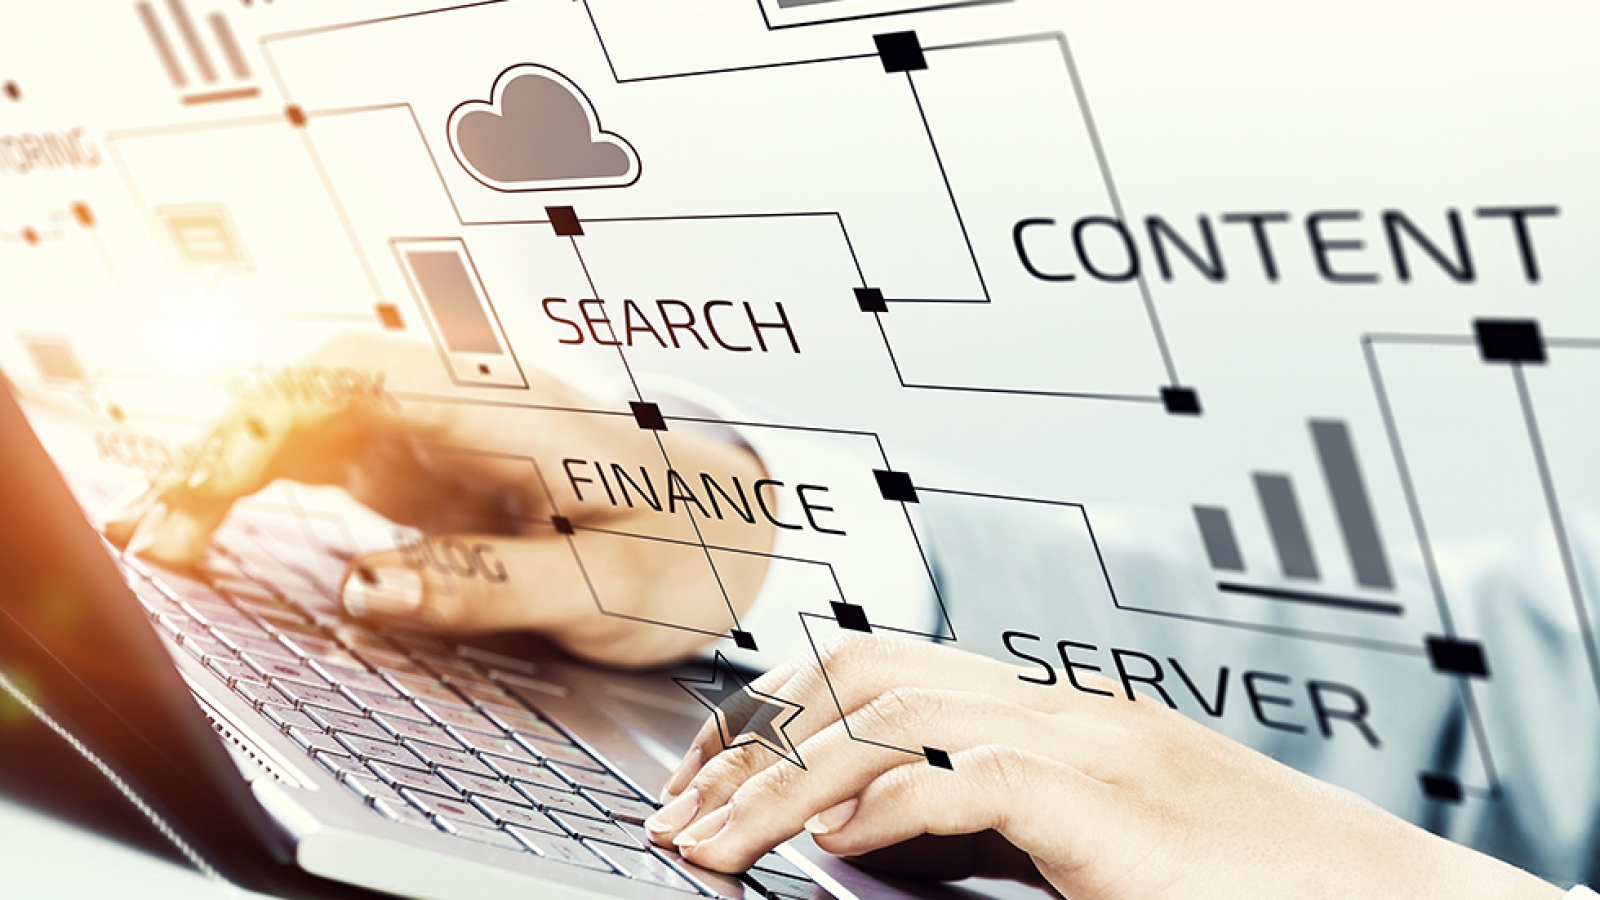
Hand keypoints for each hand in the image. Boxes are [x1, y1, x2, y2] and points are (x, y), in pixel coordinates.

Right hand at [103, 334, 773, 666]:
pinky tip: (217, 523)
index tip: (203, 495)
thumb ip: (497, 582)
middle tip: (159, 536)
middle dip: (222, 446)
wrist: (733, 524)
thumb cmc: (687, 548)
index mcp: (515, 411)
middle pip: (314, 385)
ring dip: (228, 465)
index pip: (362, 381)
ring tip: (165, 538)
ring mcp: (443, 423)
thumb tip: (365, 590)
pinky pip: (325, 449)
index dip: (264, 424)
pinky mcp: (430, 458)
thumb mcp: (612, 584)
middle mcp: (468, 398)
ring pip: (308, 412)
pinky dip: (261, 481)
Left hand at [644, 636, 1561, 899]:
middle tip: (679, 815)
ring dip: (784, 781)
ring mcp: (1085, 742)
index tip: (707, 772)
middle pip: (862, 675)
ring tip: (713, 843)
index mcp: (1041, 707)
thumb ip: (975, 827)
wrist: (1372, 896)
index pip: (875, 668)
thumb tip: (858, 840)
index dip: (776, 713)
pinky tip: (830, 846)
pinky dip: (888, 806)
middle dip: (753, 742)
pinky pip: (973, 779)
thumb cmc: (1233, 882)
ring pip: (893, 716)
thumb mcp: (1078, 846)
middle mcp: (1053, 704)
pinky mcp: (1111, 800)